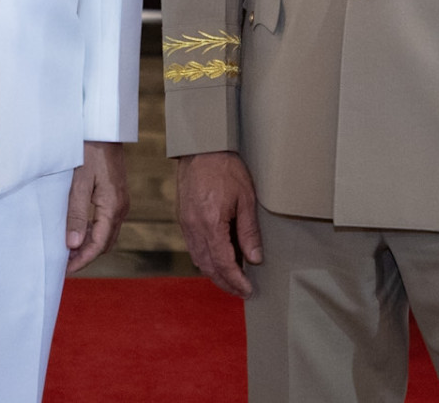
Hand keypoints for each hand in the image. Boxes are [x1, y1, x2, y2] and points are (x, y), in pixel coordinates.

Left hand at [66, 142, 130, 272]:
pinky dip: (93, 232)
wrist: (104, 129)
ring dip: (89, 244)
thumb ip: (76, 213)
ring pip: (106, 234)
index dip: (82, 260)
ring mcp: (121, 202)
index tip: (66, 270)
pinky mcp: (116, 195)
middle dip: (86, 256)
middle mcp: (120, 207)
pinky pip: (107, 222)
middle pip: (105, 243)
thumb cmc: (89, 152)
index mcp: (112, 207)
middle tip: (65, 264)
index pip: (98, 244)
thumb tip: (73, 244)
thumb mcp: (79, 182)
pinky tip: (78, 230)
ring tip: (68, 250)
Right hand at [175, 152, 263, 297]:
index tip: (248, 291)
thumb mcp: (246, 198)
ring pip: (198, 259)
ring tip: (232, 280)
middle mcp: (194, 227)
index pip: (223, 263)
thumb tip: (255, 259)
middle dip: (225, 283)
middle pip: (208, 266)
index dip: (236, 281)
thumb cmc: (226, 168)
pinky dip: (206, 259)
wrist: (201, 147)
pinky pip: (193, 247)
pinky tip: (218, 259)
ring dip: (214, 273)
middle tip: (241, 292)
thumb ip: (249, 231)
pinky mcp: (183, 218)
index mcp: (210, 223)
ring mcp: (185, 223)